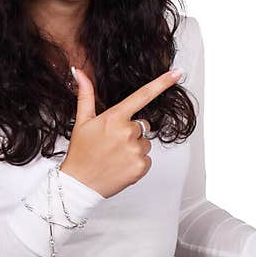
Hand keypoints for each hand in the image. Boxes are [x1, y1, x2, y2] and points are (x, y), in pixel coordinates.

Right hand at [59, 67, 182, 198]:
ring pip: (145, 142)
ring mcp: (135, 150)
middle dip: (132, 131)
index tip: (177, 73)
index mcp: (114, 117)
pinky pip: (146, 158)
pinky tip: (121, 165)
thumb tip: (78, 73)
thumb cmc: (81, 152)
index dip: (162, 82)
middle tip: (112, 142)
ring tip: (115, 155)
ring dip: (134, 147)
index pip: (143, 95)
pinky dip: (136, 162)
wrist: (79, 184)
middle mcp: (127, 132)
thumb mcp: (82, 121)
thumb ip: (85, 95)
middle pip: (143, 124)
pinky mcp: (141, 166)